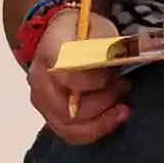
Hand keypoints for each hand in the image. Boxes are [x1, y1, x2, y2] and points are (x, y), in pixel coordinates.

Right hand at [16, 7, 127, 145]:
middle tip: (123, 87)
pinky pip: (71, 134)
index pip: (71, 78)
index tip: (114, 74)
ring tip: (122, 107)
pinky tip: (113, 117)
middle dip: (104, 104)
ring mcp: (41, 101)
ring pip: (70, 130)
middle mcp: (40, 81)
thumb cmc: (84, 31)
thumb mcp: (99, 29)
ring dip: (103, 122)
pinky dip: (96, 129)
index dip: (97, 82)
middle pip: (70, 111)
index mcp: (51, 52)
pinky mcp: (48, 116)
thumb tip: (120, 67)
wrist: (62, 34)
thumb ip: (108, 49)